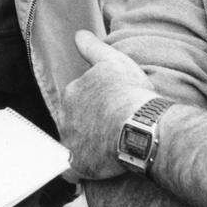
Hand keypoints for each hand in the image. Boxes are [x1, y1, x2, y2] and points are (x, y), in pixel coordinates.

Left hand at [60, 31, 158, 180]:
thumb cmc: (130, 92)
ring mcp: (71, 142)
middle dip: (87, 124)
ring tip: (108, 148)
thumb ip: (92, 48)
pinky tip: (89, 171)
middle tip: (110, 128)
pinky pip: (71, 170)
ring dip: (85, 145)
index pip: (77, 99)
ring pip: (73, 143)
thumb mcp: (113, 61)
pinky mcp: (78, 164)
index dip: (93, 104)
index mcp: (72, 93)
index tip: (108, 108)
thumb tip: (78, 35)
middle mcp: (65, 116)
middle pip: (73, 121)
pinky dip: (76, 171)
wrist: (140, 126)